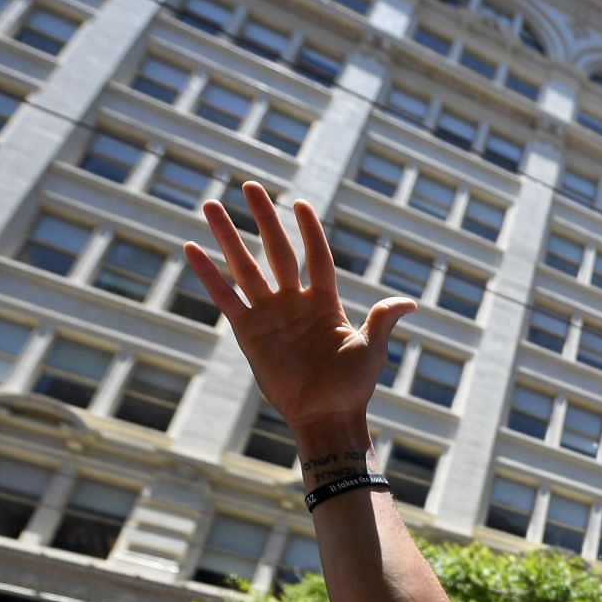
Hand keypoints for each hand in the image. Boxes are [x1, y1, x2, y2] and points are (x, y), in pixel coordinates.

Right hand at [184, 182, 415, 435]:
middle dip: (264, 219)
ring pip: (245, 267)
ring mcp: (269, 315)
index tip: (299, 203)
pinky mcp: (248, 332)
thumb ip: (383, 319)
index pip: (316, 257)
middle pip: (277, 251)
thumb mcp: (371, 349)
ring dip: (228, 236)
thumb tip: (410, 302)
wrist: (326, 416)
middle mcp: (295, 302)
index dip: (309, 230)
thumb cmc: (353, 386)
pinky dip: (208, 275)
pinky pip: (225, 297)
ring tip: (211, 204)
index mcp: (326, 303)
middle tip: (250, 185)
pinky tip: (191, 248)